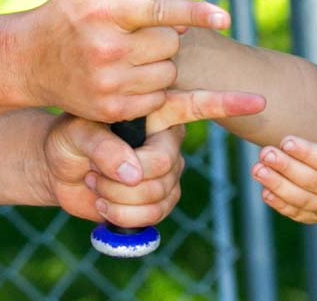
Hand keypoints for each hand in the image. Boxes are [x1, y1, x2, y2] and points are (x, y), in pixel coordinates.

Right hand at [10, 0, 229, 121]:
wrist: (29, 59)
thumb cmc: (69, 16)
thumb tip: (179, 13)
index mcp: (105, 9)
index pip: (161, 10)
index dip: (196, 13)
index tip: (224, 17)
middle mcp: (107, 46)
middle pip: (170, 43)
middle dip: (164, 37)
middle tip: (142, 35)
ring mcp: (108, 81)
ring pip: (167, 72)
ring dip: (159, 63)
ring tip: (132, 56)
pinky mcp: (111, 108)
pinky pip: (155, 98)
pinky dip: (150, 88)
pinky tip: (127, 77)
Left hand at [45, 88, 266, 227]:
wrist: (59, 171)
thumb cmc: (69, 139)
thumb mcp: (75, 134)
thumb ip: (102, 146)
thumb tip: (133, 173)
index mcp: (154, 112)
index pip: (197, 106)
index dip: (228, 104)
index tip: (258, 101)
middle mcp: (167, 141)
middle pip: (164, 164)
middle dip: (122, 177)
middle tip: (93, 171)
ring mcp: (166, 172)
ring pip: (157, 194)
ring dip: (116, 197)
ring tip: (95, 183)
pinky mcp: (159, 200)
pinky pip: (153, 216)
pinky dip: (122, 216)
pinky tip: (104, 203)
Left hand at [253, 102, 316, 224]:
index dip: (308, 153)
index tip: (286, 141)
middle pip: (314, 182)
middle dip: (287, 168)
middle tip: (266, 153)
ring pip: (303, 200)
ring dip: (278, 186)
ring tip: (257, 170)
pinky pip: (297, 213)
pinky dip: (280, 205)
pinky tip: (264, 191)